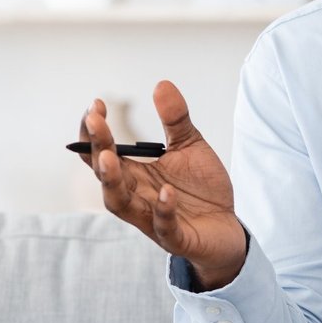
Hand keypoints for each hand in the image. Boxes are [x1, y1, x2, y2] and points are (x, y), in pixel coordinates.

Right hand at [78, 81, 246, 288]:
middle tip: (95, 122)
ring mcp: (151, 219)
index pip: (102, 152)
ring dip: (112, 181)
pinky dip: (163, 210)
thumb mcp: (190, 146)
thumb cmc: (201, 189)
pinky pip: (164, 227)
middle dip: (97, 148)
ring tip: (109, 157)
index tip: (96, 105)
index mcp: (134, 174)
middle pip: (105, 174)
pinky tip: (166, 192)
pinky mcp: (176, 238)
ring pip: (120, 204)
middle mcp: (135, 196)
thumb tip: (161, 84)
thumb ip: (176, 120)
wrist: (227, 227)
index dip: (94, 132)